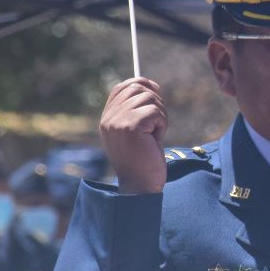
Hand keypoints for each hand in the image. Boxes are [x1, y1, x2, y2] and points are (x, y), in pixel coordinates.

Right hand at [100, 78, 167, 193]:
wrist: (141, 186)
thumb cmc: (143, 161)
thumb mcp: (135, 133)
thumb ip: (136, 111)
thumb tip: (151, 86)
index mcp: (107, 119)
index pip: (121, 87)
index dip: (141, 84)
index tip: (156, 90)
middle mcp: (109, 118)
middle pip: (137, 88)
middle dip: (155, 101)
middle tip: (158, 122)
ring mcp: (118, 121)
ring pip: (149, 99)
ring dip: (160, 116)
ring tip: (155, 136)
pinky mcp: (131, 126)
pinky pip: (156, 111)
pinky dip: (162, 124)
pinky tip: (156, 140)